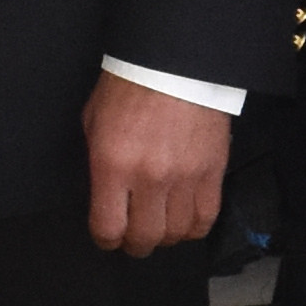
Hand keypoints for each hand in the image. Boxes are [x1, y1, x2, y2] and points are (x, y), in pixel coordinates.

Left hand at [85, 73, 232, 255]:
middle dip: (135, 244)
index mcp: (113, 164)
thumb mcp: (94, 122)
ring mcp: (184, 176)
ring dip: (165, 237)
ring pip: (177, 233)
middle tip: (133, 238)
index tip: (107, 236)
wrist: (174, 61)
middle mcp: (149, 177)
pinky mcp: (212, 171)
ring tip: (160, 227)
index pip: (108, 228)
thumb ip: (97, 164)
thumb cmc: (130, 85)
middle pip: (145, 238)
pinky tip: (185, 221)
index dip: (105, 240)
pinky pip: (205, 218)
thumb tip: (102, 197)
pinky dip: (194, 227)